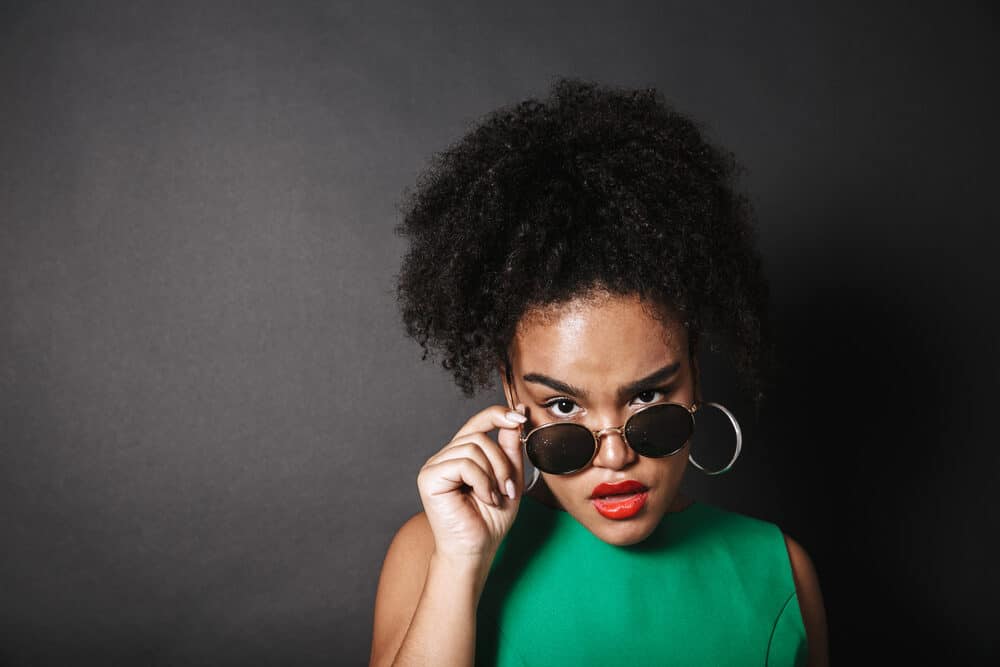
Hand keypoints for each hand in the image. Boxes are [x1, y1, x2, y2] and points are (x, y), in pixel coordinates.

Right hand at [417, 404, 526, 566]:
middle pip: (480, 436)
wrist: (477, 549)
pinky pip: (464, 464)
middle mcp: (446, 456)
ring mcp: (435, 465)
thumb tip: (518, 414)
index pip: (478, 422)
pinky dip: (481, 482)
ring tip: (494, 496)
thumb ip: (510, 447)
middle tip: (507, 488)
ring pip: (473, 448)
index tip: (520, 417)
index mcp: (462, 454)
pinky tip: (483, 498)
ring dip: (493, 474)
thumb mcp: (509, 477)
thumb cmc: (490, 519)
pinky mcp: (429, 477)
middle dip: (501, 462)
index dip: (498, 415)